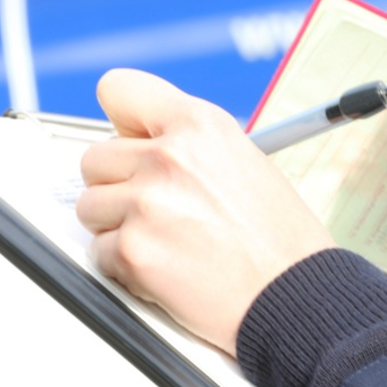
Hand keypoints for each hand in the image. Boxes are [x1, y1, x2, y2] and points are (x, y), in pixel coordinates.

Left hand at [76, 68, 332, 355]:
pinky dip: (126, 266)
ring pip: (91, 208)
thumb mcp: (247, 164)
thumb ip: (190, 148)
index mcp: (200, 126)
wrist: (295, 296)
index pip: (119, 90)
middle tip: (159, 210)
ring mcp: (146, 204)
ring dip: (119, 227)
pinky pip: (100, 252)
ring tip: (168, 242)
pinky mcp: (133, 251)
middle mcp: (169, 157)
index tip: (132, 141)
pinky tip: (168, 268)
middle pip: (95, 158)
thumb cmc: (282, 242)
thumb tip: (144, 146)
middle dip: (119, 185)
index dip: (124, 122)